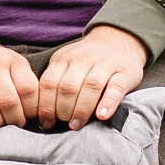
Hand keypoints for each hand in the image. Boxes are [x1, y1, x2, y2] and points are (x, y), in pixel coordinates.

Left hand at [34, 25, 149, 129]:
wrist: (119, 39)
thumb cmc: (87, 61)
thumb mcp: (66, 63)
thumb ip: (54, 82)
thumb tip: (40, 115)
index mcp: (63, 59)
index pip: (49, 83)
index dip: (45, 106)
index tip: (46, 122)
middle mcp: (82, 59)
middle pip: (68, 87)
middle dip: (63, 110)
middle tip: (65, 124)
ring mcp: (104, 64)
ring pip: (90, 86)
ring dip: (82, 109)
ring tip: (77, 124)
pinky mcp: (123, 73)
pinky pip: (115, 88)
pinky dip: (108, 103)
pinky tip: (101, 116)